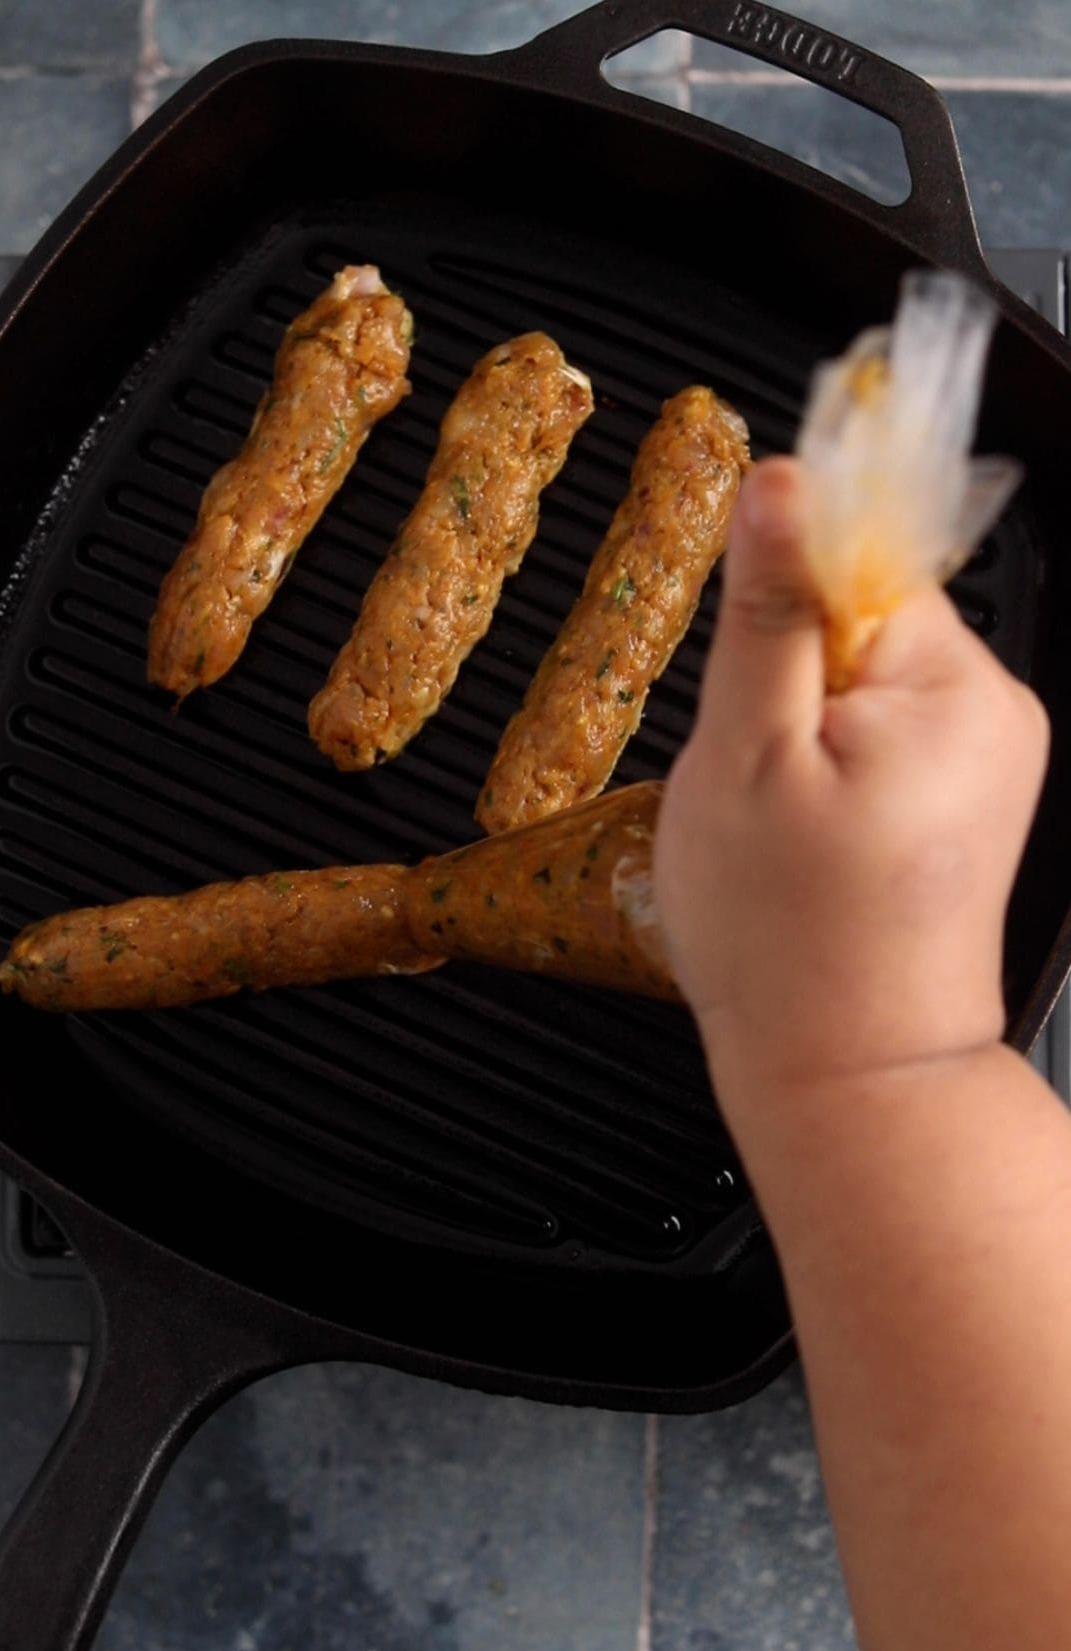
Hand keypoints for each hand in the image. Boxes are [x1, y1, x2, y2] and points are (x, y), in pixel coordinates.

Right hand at [653, 457, 1047, 1095]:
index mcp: (952, 684)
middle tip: (756, 776)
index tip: (746, 666)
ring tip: (781, 821)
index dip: (779, 603)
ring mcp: (990, 759)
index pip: (862, 556)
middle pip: (863, 617)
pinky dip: (829, 771)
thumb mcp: (746, 756)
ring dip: (801, 730)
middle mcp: (995, 711)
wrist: (851, 1074)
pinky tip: (811, 839)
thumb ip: (767, 611)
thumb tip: (781, 484)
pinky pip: (882, 737)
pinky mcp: (968, 800)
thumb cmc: (790, 937)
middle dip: (786, 678)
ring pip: (864, 682)